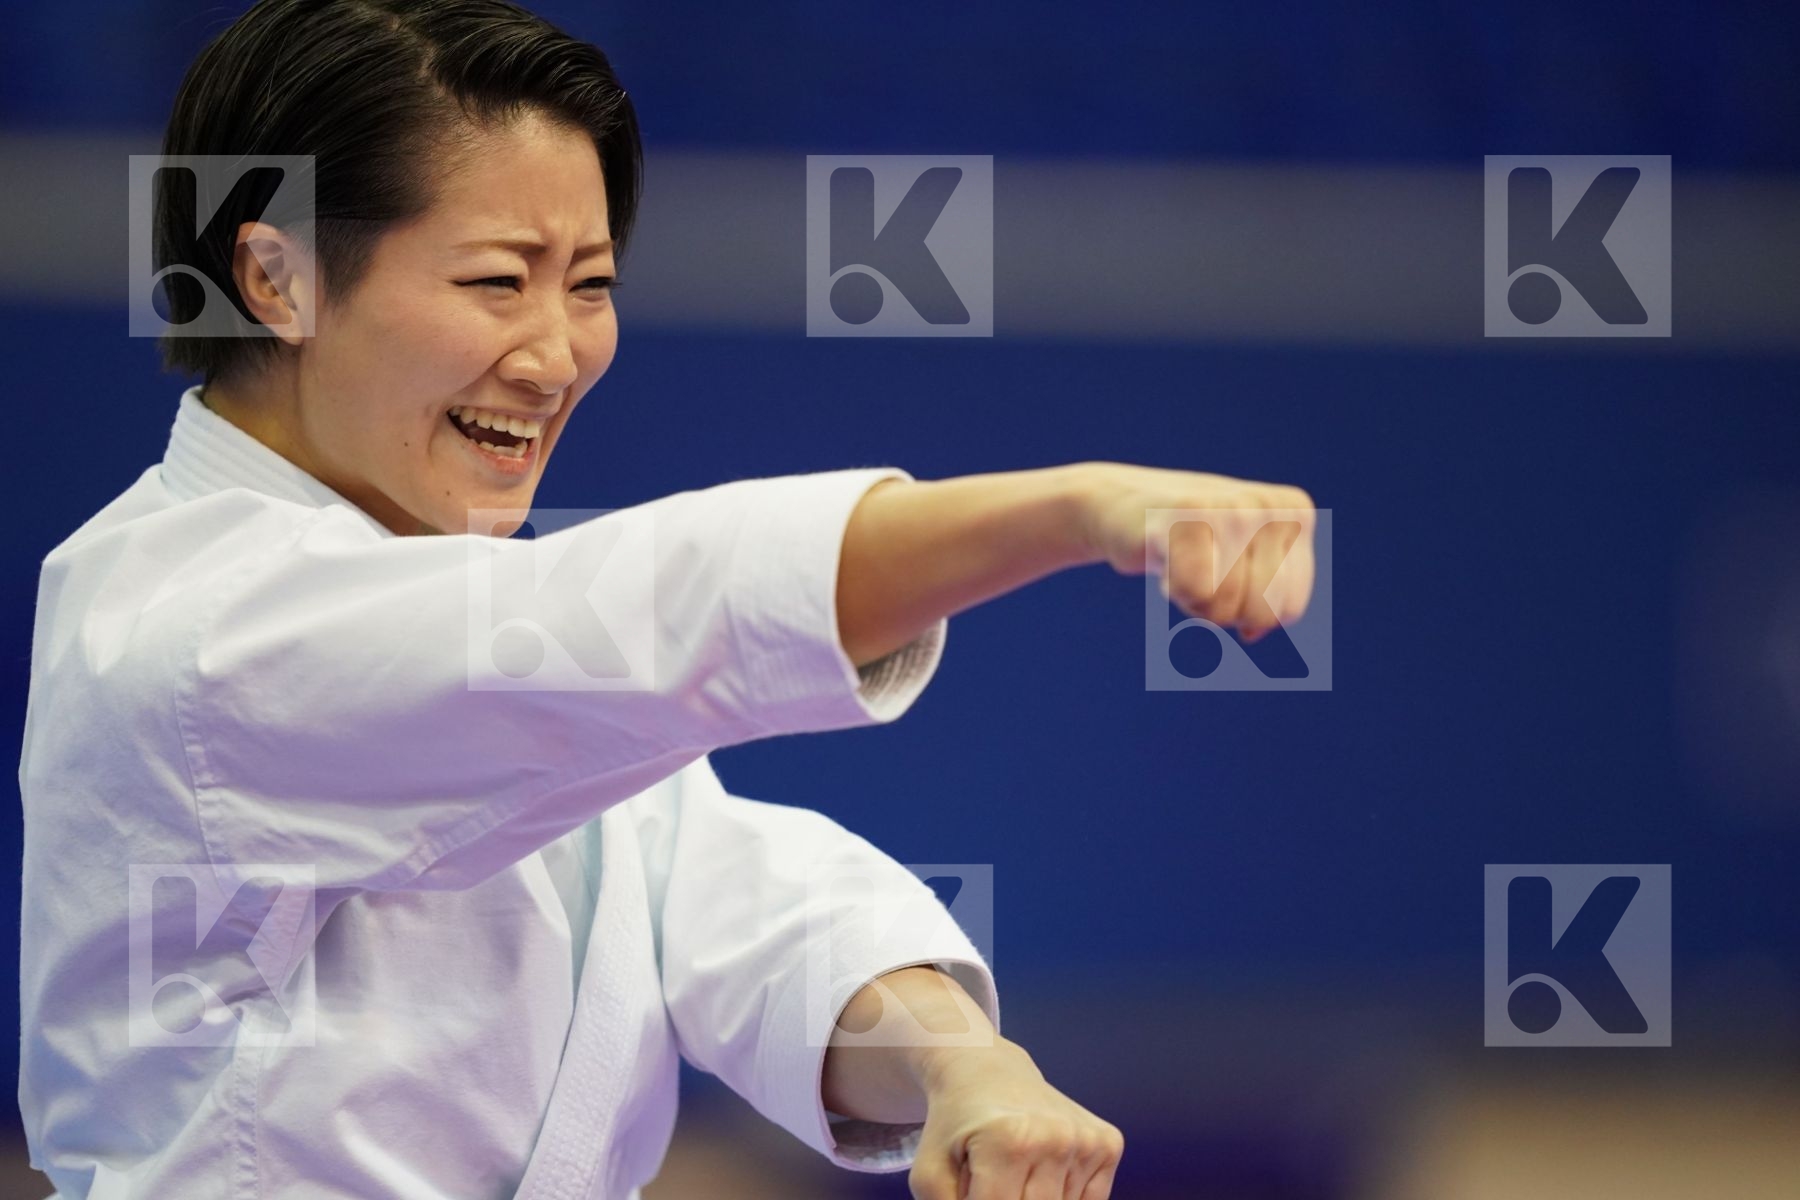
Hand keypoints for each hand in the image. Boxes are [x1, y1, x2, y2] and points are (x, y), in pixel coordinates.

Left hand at [908, 1038, 1123, 1199]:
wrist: (987, 1073)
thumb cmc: (955, 1127)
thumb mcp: (930, 1174)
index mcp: (1009, 1139)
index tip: (975, 1191)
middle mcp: (1055, 1137)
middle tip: (993, 1179)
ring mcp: (1085, 1140)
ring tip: (1013, 1173)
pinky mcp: (1107, 1143)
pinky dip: (1063, 1198)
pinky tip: (1041, 1170)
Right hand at [1074, 461, 1315, 641]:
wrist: (1121, 505)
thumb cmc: (1189, 542)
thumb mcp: (1243, 565)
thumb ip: (1266, 600)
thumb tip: (1251, 634)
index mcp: (1295, 511)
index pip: (1289, 607)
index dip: (1248, 610)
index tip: (1224, 574)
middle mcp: (1266, 504)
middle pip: (1260, 610)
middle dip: (1225, 610)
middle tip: (1201, 573)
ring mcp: (1230, 506)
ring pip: (1227, 604)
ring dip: (1195, 602)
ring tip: (1181, 563)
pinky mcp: (1187, 515)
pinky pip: (1196, 592)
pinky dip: (1176, 591)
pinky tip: (1166, 560)